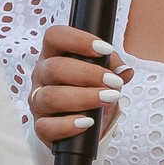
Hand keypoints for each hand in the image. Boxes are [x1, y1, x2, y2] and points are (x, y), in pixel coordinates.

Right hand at [29, 25, 134, 145]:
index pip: (55, 36)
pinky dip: (69, 125)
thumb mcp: (105, 76)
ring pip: (50, 97)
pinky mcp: (41, 127)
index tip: (105, 50)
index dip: (78, 40)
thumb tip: (125, 71)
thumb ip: (114, 68)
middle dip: (88, 74)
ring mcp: (38, 101)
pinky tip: (88, 122)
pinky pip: (46, 127)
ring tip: (108, 99)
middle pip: (54, 68)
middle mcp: (41, 75)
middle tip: (114, 82)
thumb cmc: (92, 91)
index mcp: (54, 55)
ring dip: (83, 98)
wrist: (86, 123)